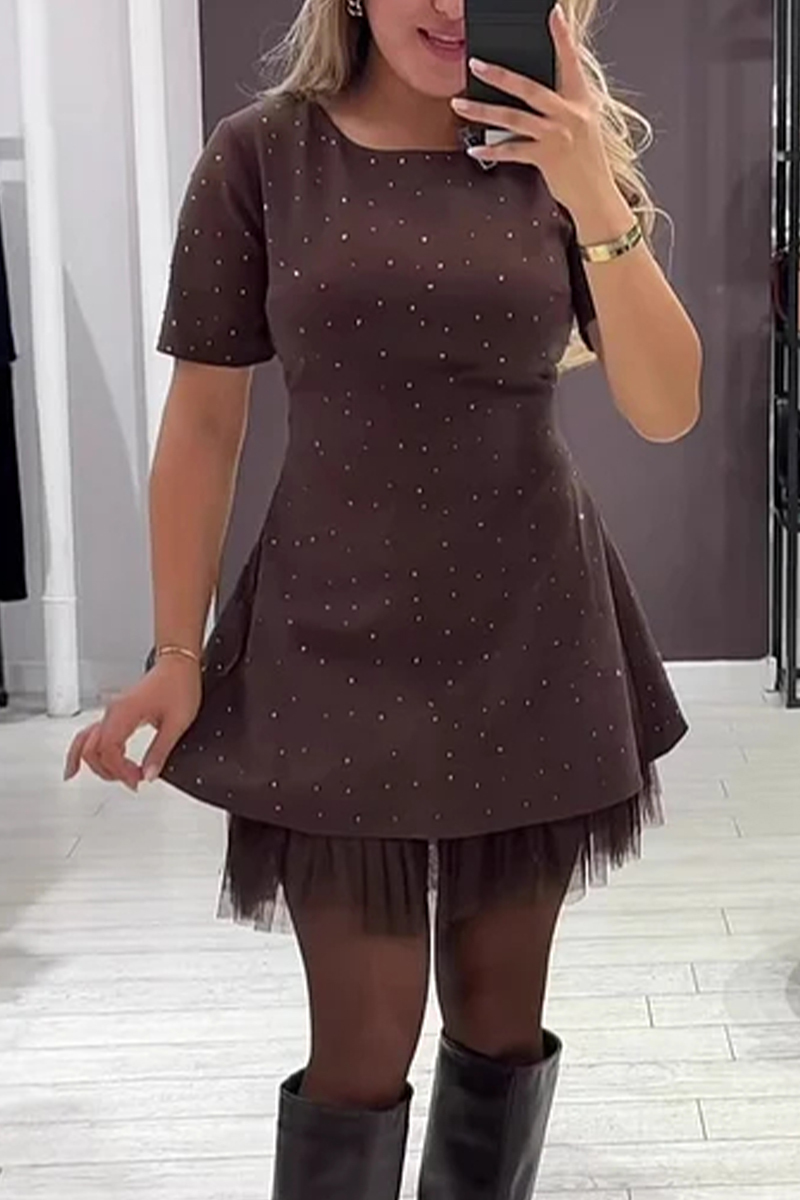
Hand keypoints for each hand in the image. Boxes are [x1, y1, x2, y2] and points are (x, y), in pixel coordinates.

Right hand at [63, 656, 201, 791]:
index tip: (137, 780)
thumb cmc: (179, 685)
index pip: (109, 751)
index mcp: (124, 713)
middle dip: (109, 770)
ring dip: (97, 764)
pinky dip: (85, 751)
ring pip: (87, 743)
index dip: (120, 771)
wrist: (178, 664)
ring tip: (111, 778)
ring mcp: (112, 712)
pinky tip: (83, 765)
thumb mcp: (177, 723)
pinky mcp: (116, 713)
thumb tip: (150, 774)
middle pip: (93, 749)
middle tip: (132, 780)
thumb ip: (160, 751)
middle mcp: (113, 712)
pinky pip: (92, 734)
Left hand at [451, 4, 615, 214]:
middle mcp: (569, 115)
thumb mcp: (583, 126)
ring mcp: (557, 136)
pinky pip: (511, 151)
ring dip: (482, 111)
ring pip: (512, 118)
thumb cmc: (586, 162)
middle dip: (499, 75)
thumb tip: (536, 94)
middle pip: (529, 88)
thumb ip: (562, 107)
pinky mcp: (546, 158)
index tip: (552, 14)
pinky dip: (490, 150)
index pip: (570, 62)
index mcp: (580, 101)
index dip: (562, 37)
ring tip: (460, 104)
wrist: (596, 196)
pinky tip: (475, 148)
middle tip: (477, 63)